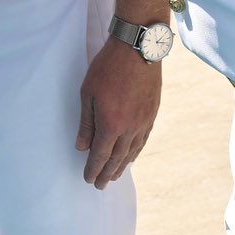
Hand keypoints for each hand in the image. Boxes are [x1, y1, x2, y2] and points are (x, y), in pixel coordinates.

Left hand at [77, 37, 161, 187]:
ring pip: (133, 151)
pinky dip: (136, 151)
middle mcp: (130, 128)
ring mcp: (144, 121)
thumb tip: (82, 147)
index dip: (94, 169)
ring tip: (116, 175)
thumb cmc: (108, 68)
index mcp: (111, 125)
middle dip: (108, 173)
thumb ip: (86, 123)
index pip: (100, 155)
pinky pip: (143, 139)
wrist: (137, 49)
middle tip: (101, 185)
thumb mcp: (88, 94)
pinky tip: (132, 155)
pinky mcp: (152, 113)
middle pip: (117, 158)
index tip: (89, 179)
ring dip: (123, 166)